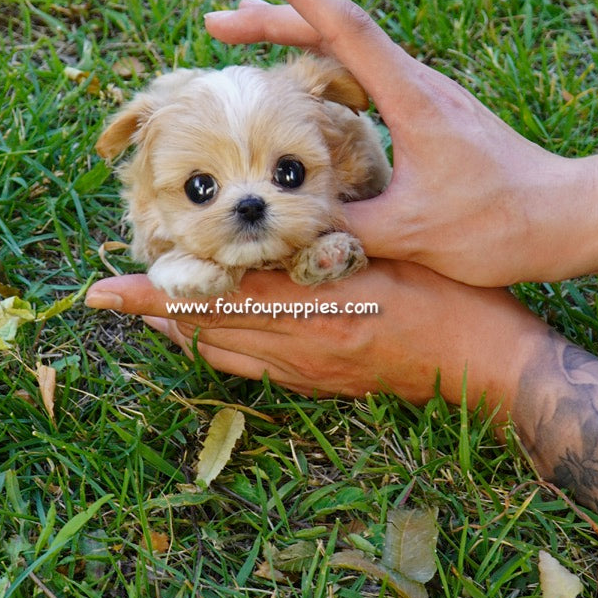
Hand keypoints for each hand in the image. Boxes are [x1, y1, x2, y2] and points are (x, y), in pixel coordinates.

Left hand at [85, 260, 543, 413]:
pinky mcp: (325, 386)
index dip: (158, 294)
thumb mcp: (390, 249)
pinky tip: (215, 335)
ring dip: (186, 331)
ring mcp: (311, 373)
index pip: (215, 298)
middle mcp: (302, 348)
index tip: (107, 287)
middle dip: (156, 313)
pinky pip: (256, 372)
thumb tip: (281, 211)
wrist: (490, 365)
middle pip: (207, 331)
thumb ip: (333, 237)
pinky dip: (224, 349)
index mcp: (315, 307)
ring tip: (152, 310)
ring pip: (226, 353)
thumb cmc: (451, 293)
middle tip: (110, 296)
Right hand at [204, 0, 594, 285]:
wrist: (570, 219)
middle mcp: (418, 85)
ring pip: (352, 53)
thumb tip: (287, 222)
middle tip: (217, 19)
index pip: (346, 28)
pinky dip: (325, 73)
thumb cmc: (503, 224)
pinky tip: (306, 92)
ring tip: (247, 35)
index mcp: (412, 98)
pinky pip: (366, 80)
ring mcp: (426, 98)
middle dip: (276, 18)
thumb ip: (346, 225)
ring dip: (299, 39)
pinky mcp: (431, 118)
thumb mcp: (415, 232)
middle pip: (338, 31)